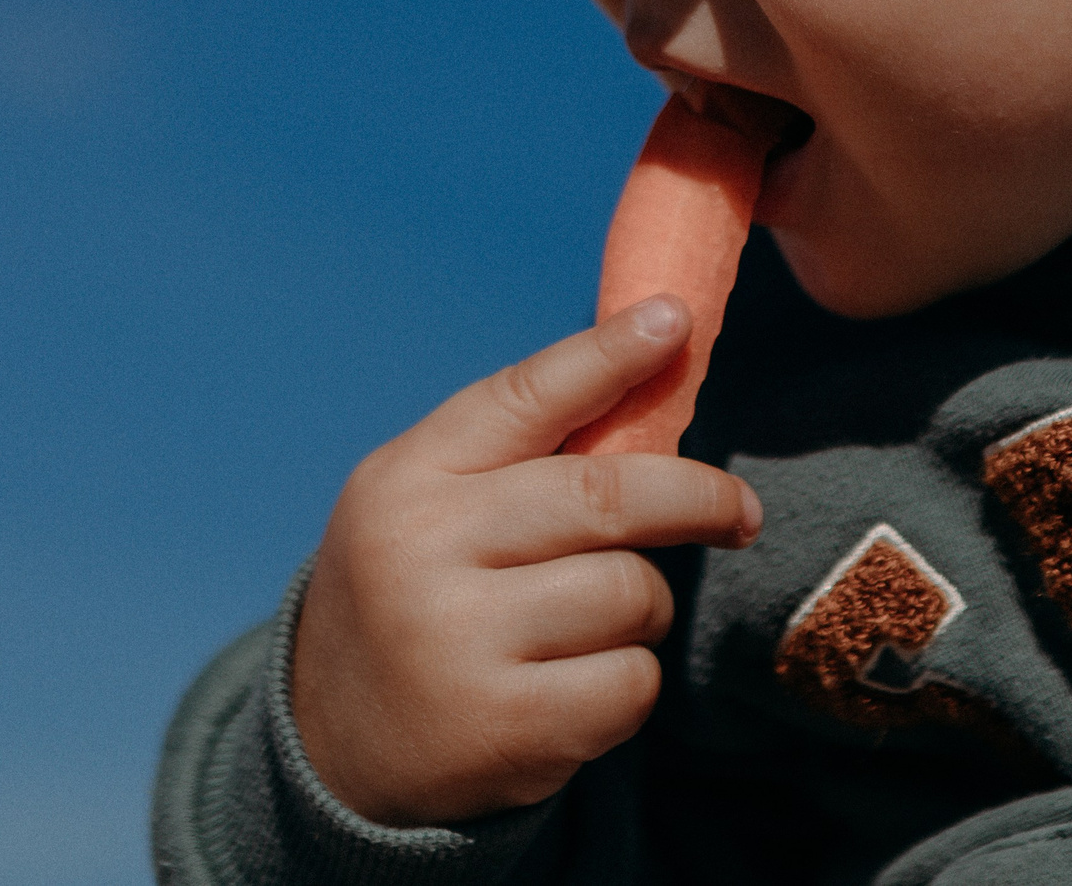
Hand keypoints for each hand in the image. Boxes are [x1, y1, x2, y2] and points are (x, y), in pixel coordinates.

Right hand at [290, 297, 764, 826]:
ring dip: (644, 609)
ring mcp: (459, 641)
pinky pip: (632, 681)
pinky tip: (578, 689)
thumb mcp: (428, 505)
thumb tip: (651, 368)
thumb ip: (520, 454)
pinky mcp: (505, 727)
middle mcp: (423, 550)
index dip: (609, 355)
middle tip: (739, 512)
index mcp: (407, 478)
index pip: (525, 397)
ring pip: (631, 593)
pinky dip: (630, 683)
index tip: (676, 320)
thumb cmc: (413, 597)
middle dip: (697, 498)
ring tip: (593, 627)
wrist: (332, 750)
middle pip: (606, 497)